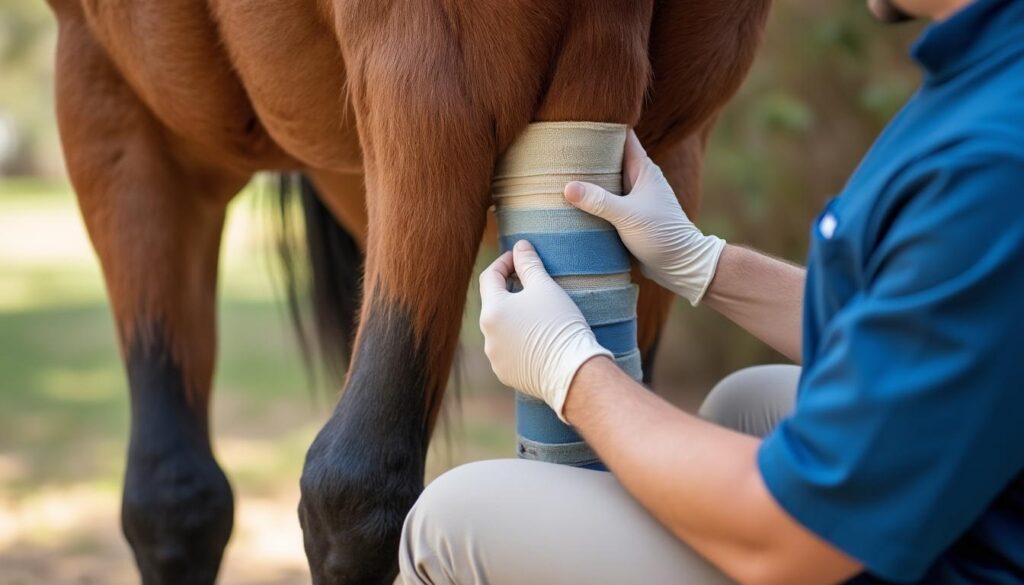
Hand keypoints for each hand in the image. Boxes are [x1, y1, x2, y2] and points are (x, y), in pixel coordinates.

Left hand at [478, 240, 612, 420]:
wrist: (573, 372)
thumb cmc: (559, 325)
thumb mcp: (545, 287)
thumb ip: (529, 264)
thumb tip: (520, 246)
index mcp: (492, 311)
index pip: (490, 277)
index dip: (504, 262)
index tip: (520, 258)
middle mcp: (487, 336)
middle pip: (494, 303)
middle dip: (509, 290)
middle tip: (531, 283)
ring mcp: (495, 357)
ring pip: (500, 328)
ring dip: (514, 317)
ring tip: (537, 313)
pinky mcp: (506, 373)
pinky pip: (508, 350)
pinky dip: (518, 340)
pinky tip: (537, 338)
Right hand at [563, 131, 725, 304]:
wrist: (681, 264)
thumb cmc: (661, 235)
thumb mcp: (627, 217)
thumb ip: (598, 201)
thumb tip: (567, 187)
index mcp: (643, 169)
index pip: (621, 136)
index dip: (602, 125)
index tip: (578, 118)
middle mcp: (639, 179)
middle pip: (610, 156)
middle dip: (588, 151)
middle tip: (559, 146)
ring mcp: (634, 197)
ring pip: (607, 178)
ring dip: (589, 176)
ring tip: (559, 170)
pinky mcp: (629, 215)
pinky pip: (607, 199)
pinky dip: (593, 197)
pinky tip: (573, 200)